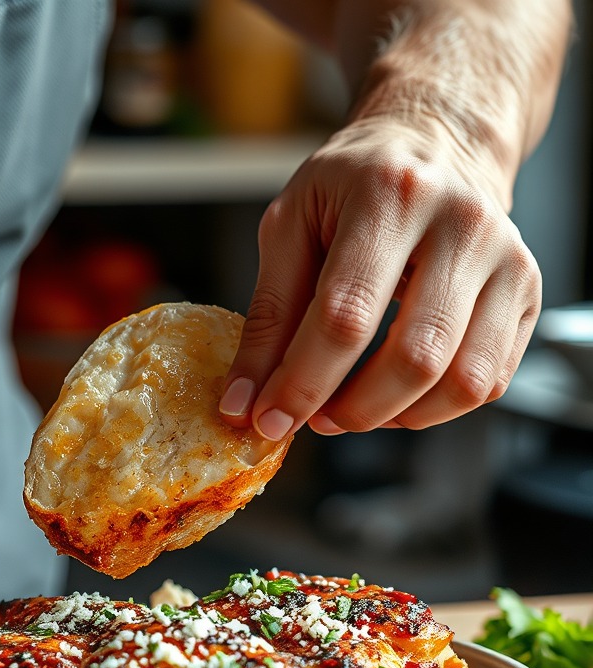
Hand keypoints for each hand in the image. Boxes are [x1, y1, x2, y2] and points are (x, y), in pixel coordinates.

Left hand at [218, 119, 541, 438]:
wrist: (437, 143)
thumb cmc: (353, 186)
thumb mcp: (291, 227)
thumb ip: (268, 316)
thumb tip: (244, 400)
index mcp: (391, 195)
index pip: (346, 316)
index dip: (302, 383)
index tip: (267, 420)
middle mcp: (463, 224)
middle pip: (415, 357)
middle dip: (352, 410)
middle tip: (313, 419)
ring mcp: (508, 260)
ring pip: (462, 380)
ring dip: (394, 416)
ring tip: (350, 408)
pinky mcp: (528, 293)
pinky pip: (488, 382)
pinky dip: (433, 409)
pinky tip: (393, 394)